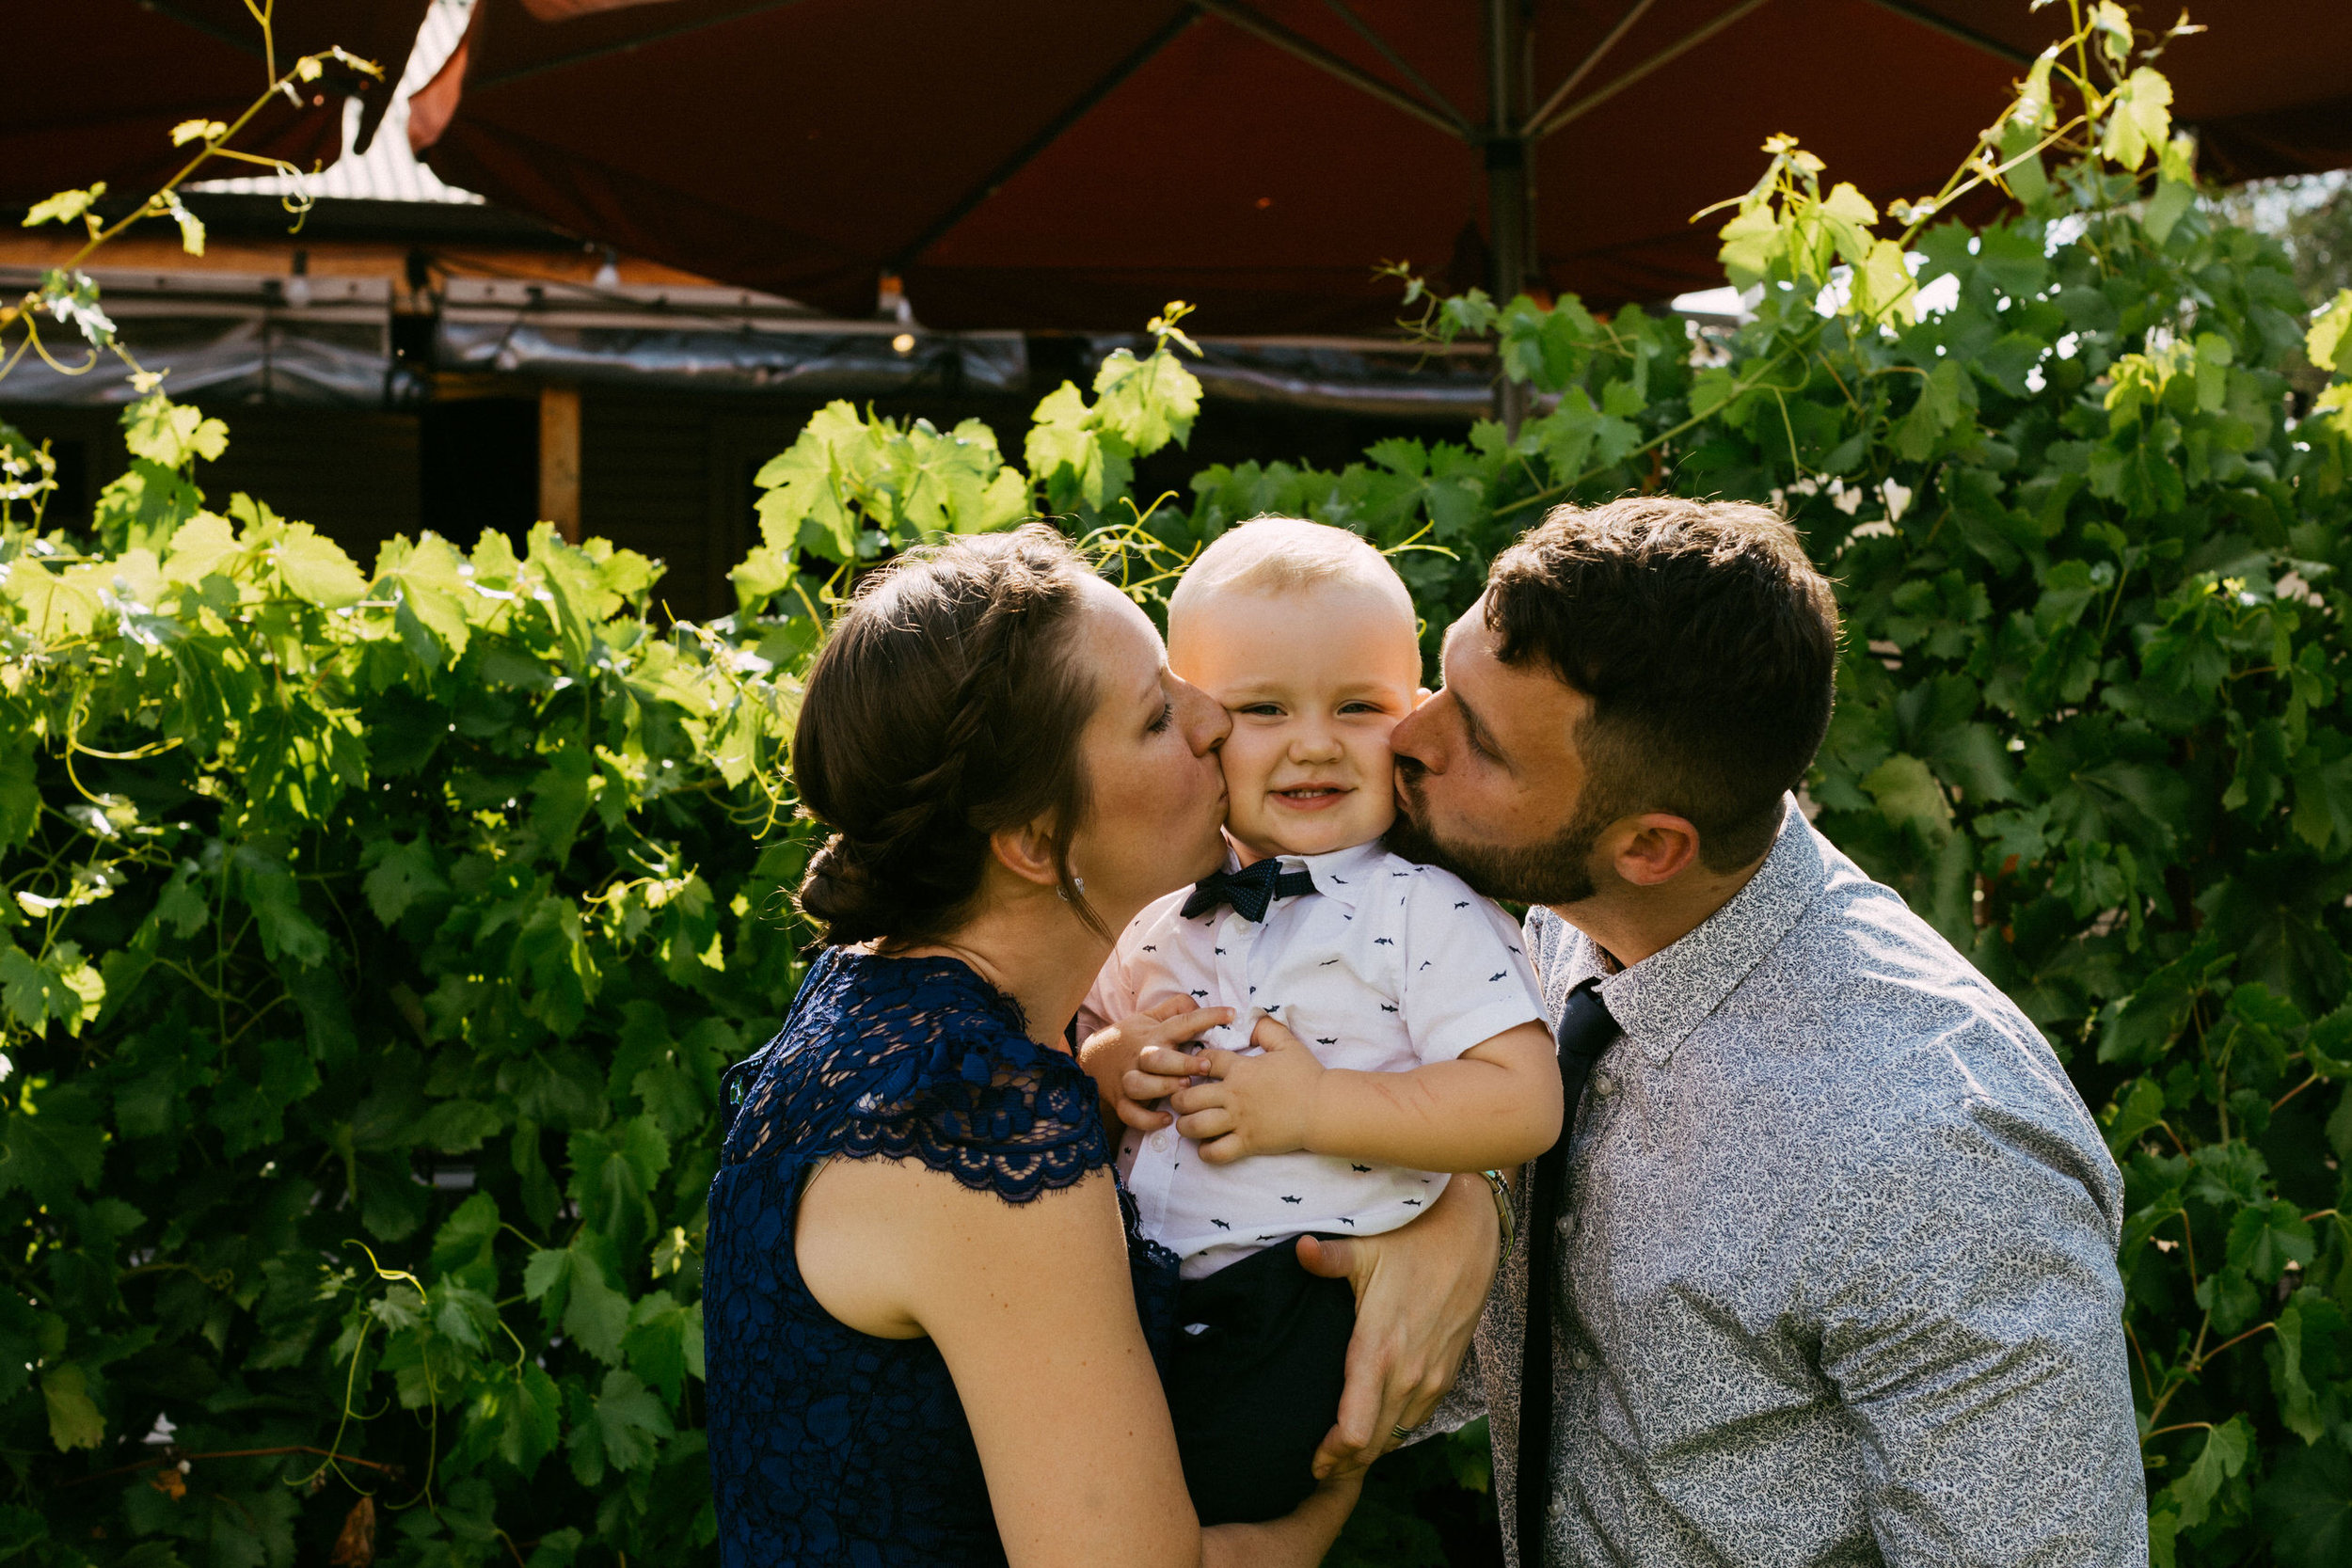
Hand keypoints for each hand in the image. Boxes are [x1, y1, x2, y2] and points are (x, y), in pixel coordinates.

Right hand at [1078, 996, 1234, 1134]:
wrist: (1091, 1060)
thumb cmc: (1129, 1038)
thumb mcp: (1147, 1018)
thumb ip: (1173, 1009)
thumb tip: (1197, 1003)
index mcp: (1152, 1034)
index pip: (1181, 1022)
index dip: (1206, 1017)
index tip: (1231, 1014)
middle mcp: (1140, 1056)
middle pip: (1157, 1058)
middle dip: (1181, 1063)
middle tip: (1205, 1066)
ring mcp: (1128, 1080)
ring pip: (1141, 1086)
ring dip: (1163, 1088)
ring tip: (1184, 1088)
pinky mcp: (1122, 1101)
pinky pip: (1132, 1114)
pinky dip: (1147, 1119)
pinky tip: (1167, 1119)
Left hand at [1167, 1014, 1326, 1163]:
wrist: (1323, 1108)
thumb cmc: (1307, 1076)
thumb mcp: (1287, 1044)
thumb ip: (1266, 1028)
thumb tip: (1251, 1018)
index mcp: (1241, 1069)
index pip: (1204, 1062)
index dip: (1195, 1062)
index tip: (1197, 1068)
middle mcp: (1234, 1095)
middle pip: (1188, 1097)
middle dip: (1179, 1098)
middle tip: (1182, 1099)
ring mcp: (1239, 1121)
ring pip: (1195, 1126)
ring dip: (1186, 1126)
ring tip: (1189, 1123)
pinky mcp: (1248, 1143)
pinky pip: (1215, 1153)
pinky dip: (1205, 1151)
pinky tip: (1207, 1145)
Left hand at [1295, 1171, 1499, 1478]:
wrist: (1470, 1240)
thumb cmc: (1412, 1242)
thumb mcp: (1365, 1249)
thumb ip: (1327, 1258)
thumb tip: (1298, 1249)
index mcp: (1378, 1351)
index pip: (1355, 1430)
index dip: (1331, 1454)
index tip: (1311, 1460)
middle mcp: (1407, 1375)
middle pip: (1373, 1445)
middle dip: (1344, 1462)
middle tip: (1318, 1469)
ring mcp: (1431, 1379)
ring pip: (1397, 1436)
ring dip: (1370, 1451)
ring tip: (1341, 1455)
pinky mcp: (1447, 1376)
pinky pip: (1417, 1420)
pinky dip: (1395, 1431)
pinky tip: (1377, 1426)